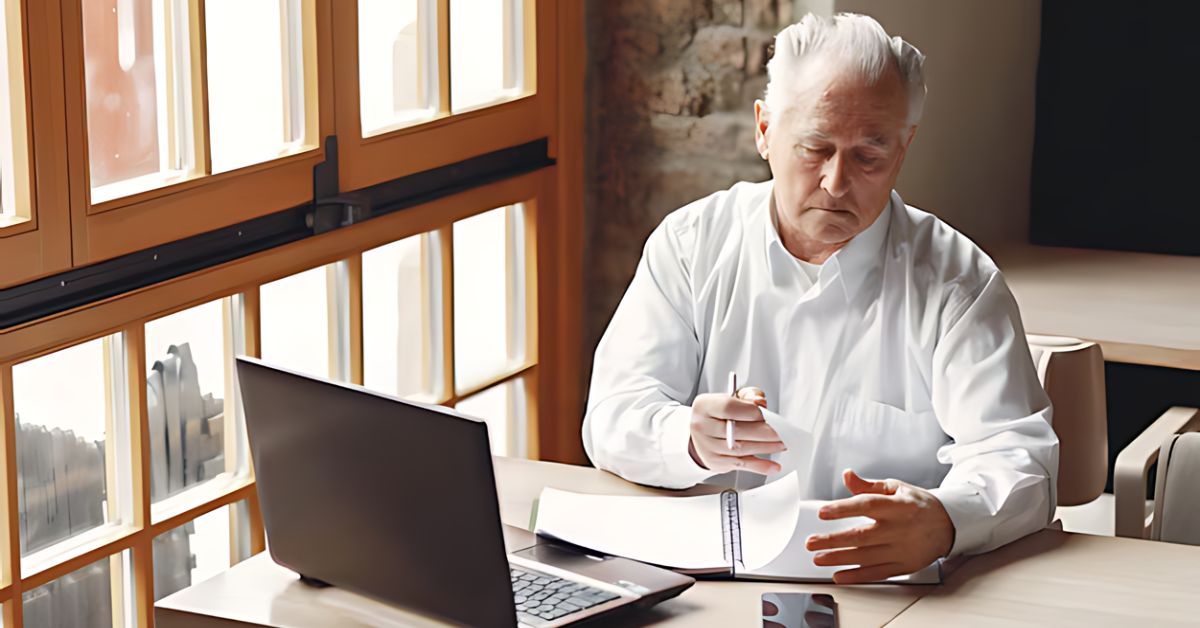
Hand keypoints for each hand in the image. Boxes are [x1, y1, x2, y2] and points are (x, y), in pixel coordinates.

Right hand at [688, 386, 784, 474]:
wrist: (701, 432)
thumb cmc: (718, 413)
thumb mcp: (731, 397)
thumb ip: (748, 396)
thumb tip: (760, 402)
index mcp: (704, 406)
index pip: (728, 408)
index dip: (751, 411)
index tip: (765, 414)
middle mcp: (702, 427)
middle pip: (737, 431)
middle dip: (764, 432)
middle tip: (780, 432)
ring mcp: (707, 446)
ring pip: (741, 449)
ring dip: (765, 447)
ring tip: (780, 444)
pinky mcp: (715, 462)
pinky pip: (742, 464)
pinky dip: (760, 466)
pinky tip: (772, 465)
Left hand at [805, 469, 954, 583]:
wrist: (949, 525)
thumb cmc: (919, 505)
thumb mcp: (896, 488)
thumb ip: (868, 485)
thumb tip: (847, 476)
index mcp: (897, 506)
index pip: (866, 506)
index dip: (843, 509)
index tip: (823, 512)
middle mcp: (899, 529)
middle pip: (862, 536)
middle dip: (833, 540)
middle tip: (811, 542)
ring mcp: (902, 550)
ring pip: (866, 557)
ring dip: (840, 559)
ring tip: (818, 558)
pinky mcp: (904, 565)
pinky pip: (878, 573)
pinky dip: (857, 576)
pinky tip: (839, 575)